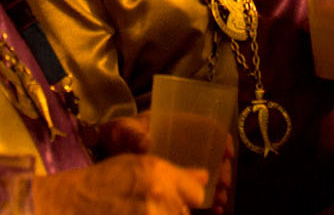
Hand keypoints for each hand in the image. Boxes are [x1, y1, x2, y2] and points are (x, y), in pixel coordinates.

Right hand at [32, 155, 205, 214]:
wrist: (64, 205)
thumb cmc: (99, 183)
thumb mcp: (136, 166)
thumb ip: (175, 174)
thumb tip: (205, 178)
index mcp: (156, 175)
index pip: (197, 194)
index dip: (187, 198)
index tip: (179, 200)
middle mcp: (155, 199)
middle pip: (184, 213)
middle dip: (171, 211)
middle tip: (144, 206)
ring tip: (133, 210)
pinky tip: (129, 214)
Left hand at [91, 112, 234, 212]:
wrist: (106, 151)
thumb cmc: (119, 135)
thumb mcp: (125, 130)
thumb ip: (134, 134)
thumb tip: (147, 143)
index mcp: (178, 126)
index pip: (208, 129)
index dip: (222, 139)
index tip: (227, 154)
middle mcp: (185, 145)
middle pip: (213, 156)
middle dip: (223, 172)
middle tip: (224, 186)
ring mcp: (183, 164)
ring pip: (209, 176)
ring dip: (218, 189)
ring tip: (220, 201)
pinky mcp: (176, 183)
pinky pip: (196, 192)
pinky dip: (206, 201)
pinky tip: (213, 210)